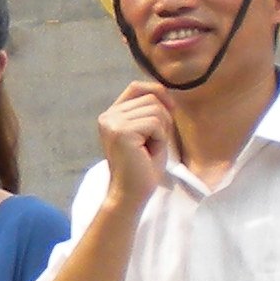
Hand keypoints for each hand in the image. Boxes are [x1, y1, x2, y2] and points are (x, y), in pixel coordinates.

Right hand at [94, 81, 176, 206]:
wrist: (131, 194)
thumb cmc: (142, 167)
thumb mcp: (148, 132)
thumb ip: (151, 110)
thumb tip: (165, 91)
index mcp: (111, 114)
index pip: (136, 87)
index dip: (157, 92)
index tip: (171, 109)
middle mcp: (108, 116)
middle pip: (150, 98)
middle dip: (162, 120)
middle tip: (153, 144)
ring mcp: (113, 123)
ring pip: (155, 109)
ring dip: (161, 131)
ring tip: (149, 149)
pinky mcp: (121, 131)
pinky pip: (155, 123)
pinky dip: (159, 138)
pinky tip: (148, 153)